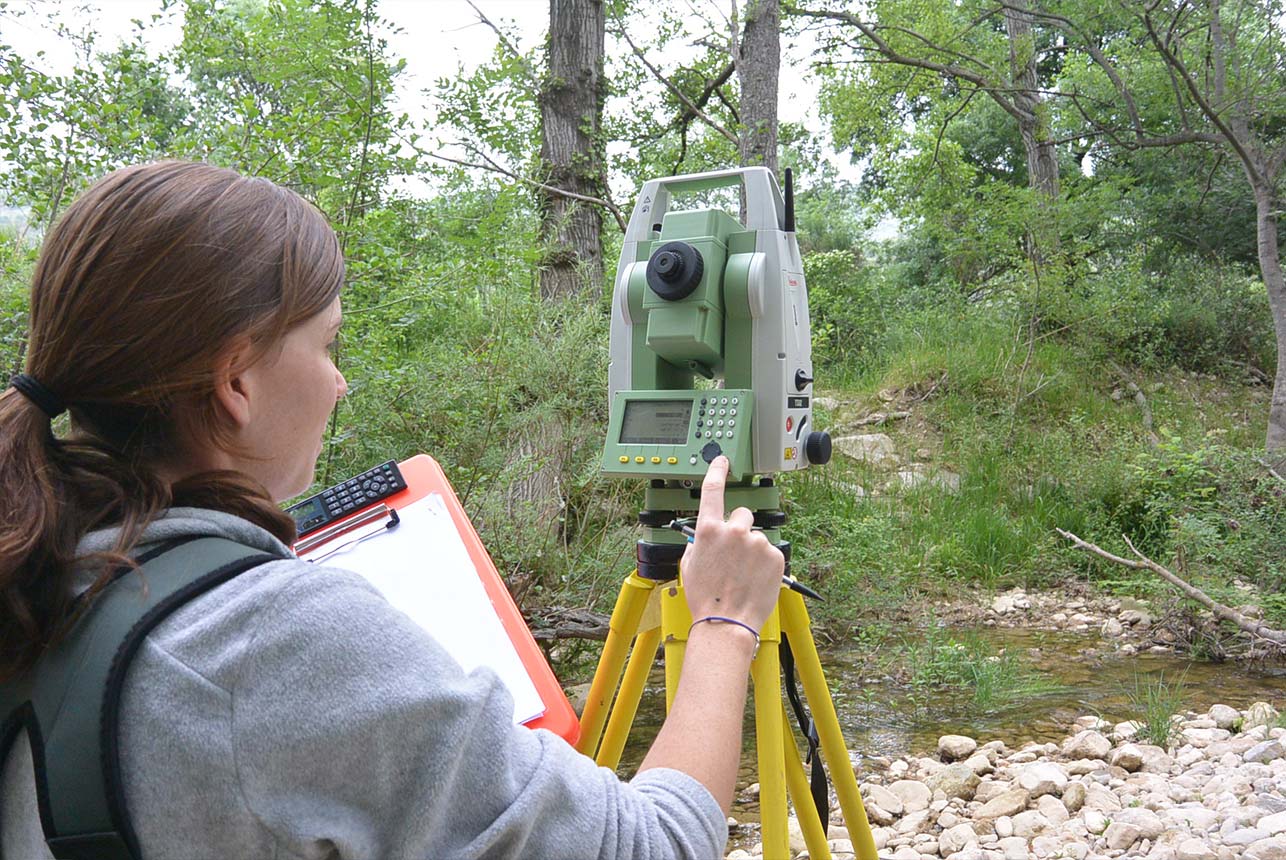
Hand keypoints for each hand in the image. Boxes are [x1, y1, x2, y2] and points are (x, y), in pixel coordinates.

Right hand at [678, 456, 783, 633]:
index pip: (713, 489)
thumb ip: (699, 542)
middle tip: (735, 555)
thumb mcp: (690, 565)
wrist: (727, 622)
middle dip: (740, 529)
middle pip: (742, 515)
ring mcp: (756, 542)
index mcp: (708, 530)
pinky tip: (755, 579)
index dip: (717, 471)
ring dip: (752, 550)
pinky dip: (765, 563)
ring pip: (756, 537)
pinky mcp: (775, 555)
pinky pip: (770, 552)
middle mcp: (733, 531)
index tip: (723, 461)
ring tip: (744, 574)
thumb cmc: (707, 598)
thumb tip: (706, 536)